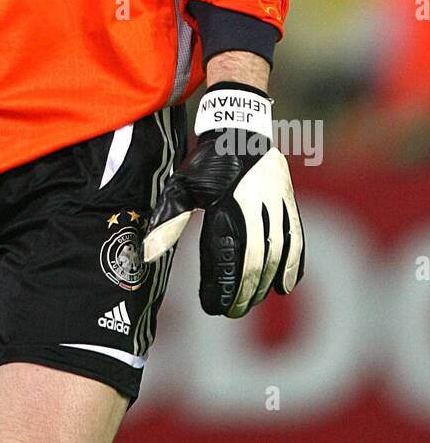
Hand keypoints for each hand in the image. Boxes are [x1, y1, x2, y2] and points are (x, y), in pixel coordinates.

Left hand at [142, 84, 304, 316]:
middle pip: (254, 262)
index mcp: (226, 207)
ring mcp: (276, 207)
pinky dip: (294, 266)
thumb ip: (167, 222)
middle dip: (245, 291)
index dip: (222, 287)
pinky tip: (286, 286)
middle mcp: (254, 209)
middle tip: (234, 312)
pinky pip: (296, 240)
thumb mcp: (182, 188)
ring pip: (277, 255)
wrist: (240, 129)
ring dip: (266, 283)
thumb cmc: (207, 162)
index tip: (215, 307)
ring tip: (254, 300)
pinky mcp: (289, 204)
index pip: (227, 258)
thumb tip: (146, 254)